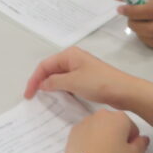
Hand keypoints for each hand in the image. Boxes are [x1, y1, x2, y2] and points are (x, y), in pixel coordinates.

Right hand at [25, 47, 152, 124]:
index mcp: (69, 55)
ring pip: (59, 76)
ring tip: (43, 98)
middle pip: (51, 69)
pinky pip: (68, 82)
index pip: (45, 65)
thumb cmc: (98, 83)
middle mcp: (73, 58)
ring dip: (50, 85)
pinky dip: (61, 88)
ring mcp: (80, 68)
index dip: (34, 79)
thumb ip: (54, 82)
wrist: (124, 91)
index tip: (29, 94)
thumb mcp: (73, 82)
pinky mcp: (86, 78)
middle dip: (40, 81)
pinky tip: (59, 97)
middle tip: (32, 96)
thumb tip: (42, 83)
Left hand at [66, 110, 149, 152]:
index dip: (132, 141)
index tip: (126, 150)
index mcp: (120, 117)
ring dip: (103, 134)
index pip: (132, 128)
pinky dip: (90, 137)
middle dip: (117, 135)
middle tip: (115, 151)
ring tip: (102, 151)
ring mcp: (87, 119)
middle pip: (115, 124)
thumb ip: (142, 144)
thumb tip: (144, 138)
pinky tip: (91, 149)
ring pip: (100, 126)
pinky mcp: (75, 127)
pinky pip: (87, 130)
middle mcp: (103, 113)